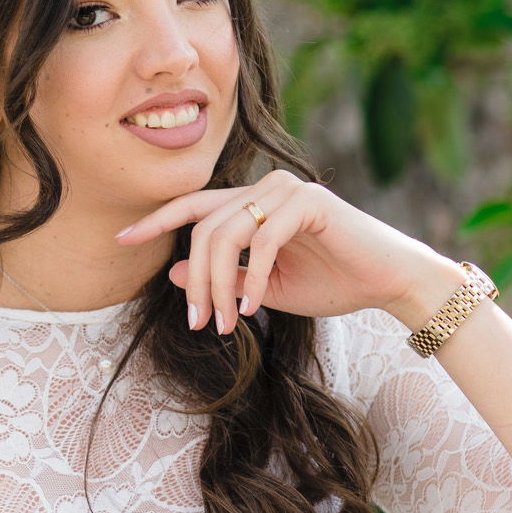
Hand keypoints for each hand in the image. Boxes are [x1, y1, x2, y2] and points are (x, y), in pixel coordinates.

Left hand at [115, 168, 461, 335]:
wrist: (389, 282)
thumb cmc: (331, 283)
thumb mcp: (264, 289)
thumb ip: (224, 277)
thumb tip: (172, 271)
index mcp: (252, 204)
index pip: (194, 207)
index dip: (156, 221)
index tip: (122, 239)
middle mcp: (264, 189)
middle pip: (203, 229)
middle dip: (195, 281)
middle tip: (199, 323)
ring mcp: (286, 190)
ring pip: (225, 234)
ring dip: (220, 285)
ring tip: (226, 323)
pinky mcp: (309, 201)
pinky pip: (262, 241)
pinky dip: (253, 279)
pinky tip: (254, 310)